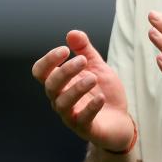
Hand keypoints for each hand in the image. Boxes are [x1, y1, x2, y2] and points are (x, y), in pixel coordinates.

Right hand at [31, 30, 133, 151]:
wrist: (120, 120)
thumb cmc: (103, 91)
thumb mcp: (96, 67)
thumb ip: (84, 50)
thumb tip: (72, 33)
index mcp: (60, 83)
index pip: (41, 72)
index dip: (48, 61)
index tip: (64, 49)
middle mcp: (60, 100)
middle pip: (51, 86)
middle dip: (65, 71)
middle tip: (82, 60)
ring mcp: (71, 115)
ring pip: (63, 103)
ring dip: (77, 88)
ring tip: (93, 78)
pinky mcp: (85, 128)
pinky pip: (82, 119)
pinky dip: (91, 107)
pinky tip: (100, 97)